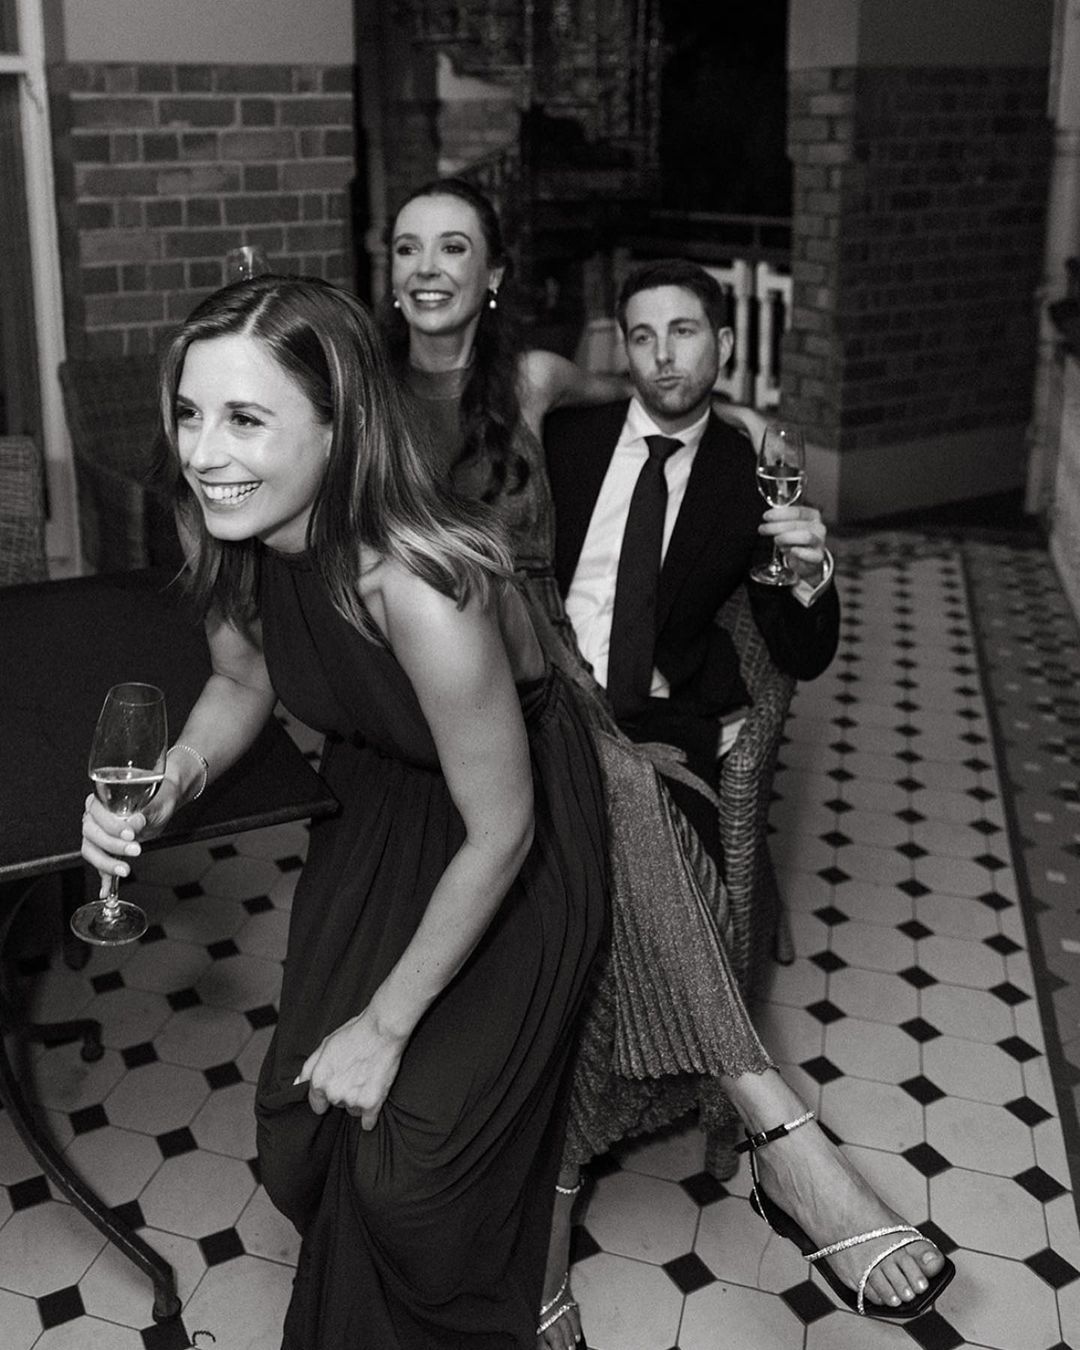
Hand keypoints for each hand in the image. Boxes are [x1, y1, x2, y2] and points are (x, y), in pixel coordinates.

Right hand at [80, 777, 180, 897]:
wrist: (161, 806)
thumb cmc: (156, 800)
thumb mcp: (153, 805)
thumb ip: (142, 813)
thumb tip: (133, 823)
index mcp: (102, 801)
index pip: (97, 814)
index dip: (112, 826)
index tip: (130, 833)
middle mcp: (94, 817)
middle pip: (92, 834)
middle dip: (113, 845)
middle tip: (134, 850)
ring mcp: (97, 835)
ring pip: (91, 851)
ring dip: (107, 863)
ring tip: (125, 869)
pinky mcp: (105, 850)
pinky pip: (99, 865)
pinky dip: (104, 878)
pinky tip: (107, 890)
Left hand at [295, 1008, 406, 1129]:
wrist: (383, 1030)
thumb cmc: (355, 1033)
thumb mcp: (325, 1044)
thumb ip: (308, 1068)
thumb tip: (296, 1084)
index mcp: (320, 1081)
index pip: (317, 1104)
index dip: (326, 1096)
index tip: (337, 1087)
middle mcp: (333, 1094)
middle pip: (337, 1105)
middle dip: (344, 1094)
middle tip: (355, 1075)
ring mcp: (352, 1100)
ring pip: (353, 1111)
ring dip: (359, 1102)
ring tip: (367, 1080)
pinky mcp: (371, 1104)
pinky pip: (368, 1122)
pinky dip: (370, 1116)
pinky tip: (373, 1100)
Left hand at [759, 504, 827, 585]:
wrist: (806, 559)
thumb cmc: (796, 539)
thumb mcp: (789, 526)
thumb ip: (781, 520)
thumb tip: (768, 517)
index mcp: (812, 515)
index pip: (797, 511)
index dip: (780, 514)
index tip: (766, 517)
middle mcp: (818, 527)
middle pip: (797, 524)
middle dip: (777, 526)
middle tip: (763, 529)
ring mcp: (819, 542)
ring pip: (805, 537)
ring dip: (786, 538)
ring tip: (777, 540)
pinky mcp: (818, 556)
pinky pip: (810, 554)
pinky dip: (800, 553)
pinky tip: (791, 551)